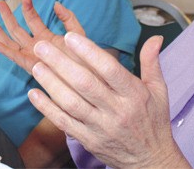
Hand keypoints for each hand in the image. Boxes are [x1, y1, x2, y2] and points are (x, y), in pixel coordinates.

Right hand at [0, 0, 85, 73]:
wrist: (87, 76)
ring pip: (11, 41)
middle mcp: (36, 46)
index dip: (28, 8)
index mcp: (46, 37)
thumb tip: (56, 3)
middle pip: (16, 29)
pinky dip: (3, 50)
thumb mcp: (77, 32)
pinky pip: (14, 57)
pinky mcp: (30, 65)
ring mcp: (31, 55)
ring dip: (0, 31)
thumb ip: (68, 17)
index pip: (32, 19)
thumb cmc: (84, 57)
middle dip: (7, 16)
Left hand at [27, 32, 188, 167]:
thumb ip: (151, 62)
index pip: (109, 69)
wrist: (151, 160)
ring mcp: (101, 127)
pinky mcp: (89, 141)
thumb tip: (155, 38)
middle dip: (60, 63)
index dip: (88, 52)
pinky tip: (34, 93)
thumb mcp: (159, 91)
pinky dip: (47, 108)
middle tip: (42, 46)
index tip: (70, 37)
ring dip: (51, 83)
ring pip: (71, 103)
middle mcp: (117, 110)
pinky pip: (64, 123)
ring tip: (36, 66)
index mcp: (134, 95)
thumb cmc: (153, 122)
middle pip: (85, 83)